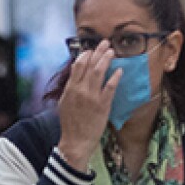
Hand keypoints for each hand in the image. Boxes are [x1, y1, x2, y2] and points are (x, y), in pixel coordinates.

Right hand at [56, 42, 118, 170]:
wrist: (76, 141)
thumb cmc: (71, 123)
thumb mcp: (64, 103)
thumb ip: (70, 87)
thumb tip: (75, 71)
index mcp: (70, 89)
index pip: (77, 66)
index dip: (85, 55)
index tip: (91, 50)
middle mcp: (80, 90)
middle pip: (89, 65)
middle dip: (97, 52)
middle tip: (105, 43)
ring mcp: (91, 97)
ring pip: (99, 73)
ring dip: (106, 60)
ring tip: (112, 52)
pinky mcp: (102, 105)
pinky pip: (110, 87)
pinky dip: (115, 77)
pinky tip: (120, 70)